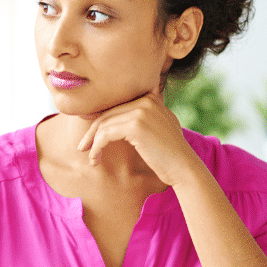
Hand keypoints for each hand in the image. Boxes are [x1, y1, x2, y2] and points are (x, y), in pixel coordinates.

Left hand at [77, 89, 201, 186]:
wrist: (183, 167)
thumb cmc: (168, 154)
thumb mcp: (159, 127)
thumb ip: (144, 117)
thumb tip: (115, 121)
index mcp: (150, 98)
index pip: (117, 106)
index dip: (100, 120)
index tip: (90, 136)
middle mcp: (146, 100)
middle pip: (108, 113)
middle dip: (92, 131)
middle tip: (83, 147)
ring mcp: (141, 111)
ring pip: (104, 124)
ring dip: (93, 142)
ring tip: (90, 157)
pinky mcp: (136, 125)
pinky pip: (106, 134)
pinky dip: (97, 147)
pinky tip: (95, 158)